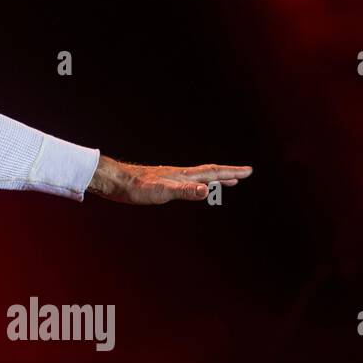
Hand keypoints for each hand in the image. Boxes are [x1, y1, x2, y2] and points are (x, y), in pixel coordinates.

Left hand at [88, 155, 252, 203]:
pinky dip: (197, 184)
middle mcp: (179, 174)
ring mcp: (170, 177)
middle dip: (227, 174)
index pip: (212, 172)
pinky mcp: (160, 182)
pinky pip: (186, 183)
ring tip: (227, 181)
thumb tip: (206, 190)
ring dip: (214, 179)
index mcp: (182, 175)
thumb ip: (184, 190)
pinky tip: (193, 187)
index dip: (231, 172)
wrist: (114, 181)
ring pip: (198, 177)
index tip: (248, 171)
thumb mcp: (162, 191)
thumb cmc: (135, 188)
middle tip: (244, 174)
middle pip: (208, 172)